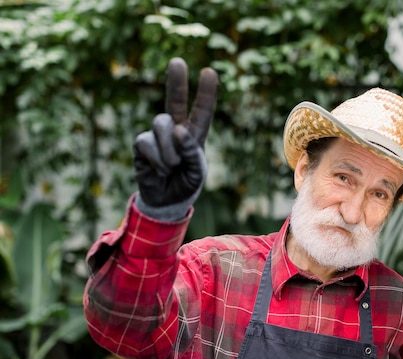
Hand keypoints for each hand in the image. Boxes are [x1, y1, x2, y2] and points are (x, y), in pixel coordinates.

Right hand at [133, 58, 217, 207]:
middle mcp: (176, 128)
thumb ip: (192, 151)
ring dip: (169, 150)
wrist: (166, 200)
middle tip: (177, 61)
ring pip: (161, 123)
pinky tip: (159, 169)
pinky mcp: (142, 143)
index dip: (206, 92)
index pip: (202, 111)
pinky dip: (156, 159)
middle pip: (176, 100)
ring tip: (172, 166)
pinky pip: (147, 142)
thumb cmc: (186, 183)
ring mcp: (157, 134)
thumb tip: (178, 129)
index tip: (209, 72)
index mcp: (195, 133)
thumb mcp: (197, 171)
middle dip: (176, 81)